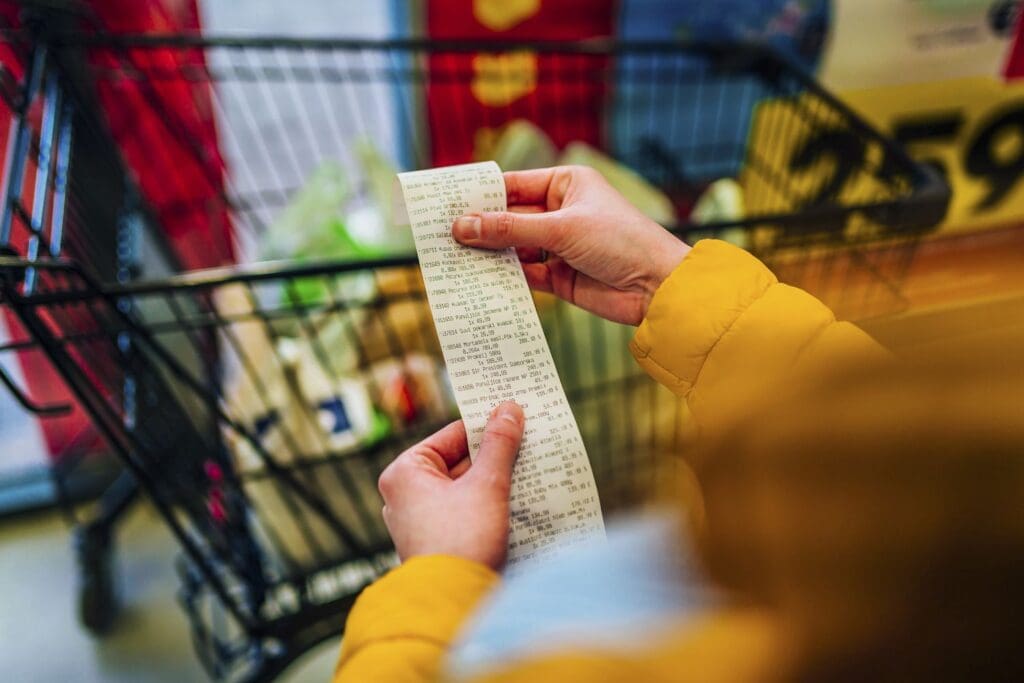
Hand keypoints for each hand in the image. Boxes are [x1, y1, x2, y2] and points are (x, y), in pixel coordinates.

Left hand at [377, 401, 524, 570]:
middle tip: (529, 444)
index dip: (487, 426)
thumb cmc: (461, 541)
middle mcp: (404, 495)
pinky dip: (488, 506)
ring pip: (464, 488)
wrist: (454, 604)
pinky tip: (517, 502)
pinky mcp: (435, 542)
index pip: (452, 435)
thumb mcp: (487, 485)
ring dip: (494, 482)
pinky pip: (464, 512)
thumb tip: (509, 409)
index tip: (515, 418)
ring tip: (529, 473)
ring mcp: (418, 521)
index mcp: (404, 472)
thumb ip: (500, 445)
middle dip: (494, 458)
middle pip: (458, 462)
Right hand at [452, 166, 690, 324]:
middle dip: (479, 228)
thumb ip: (509, 229)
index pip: (512, 186)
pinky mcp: (559, 277)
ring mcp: (559, 246)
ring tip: (453, 260)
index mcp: (565, 185)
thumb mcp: (561, 229)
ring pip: (513, 247)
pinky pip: (524, 274)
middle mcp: (560, 212)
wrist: (657, 288)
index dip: (479, 195)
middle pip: (509, 218)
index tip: (445, 204)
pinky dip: (505, 277)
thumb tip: (463, 226)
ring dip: (489, 254)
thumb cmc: (621, 241)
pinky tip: (480, 280)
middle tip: (440, 236)